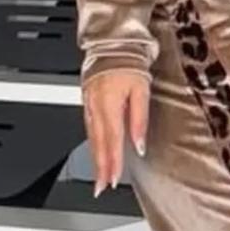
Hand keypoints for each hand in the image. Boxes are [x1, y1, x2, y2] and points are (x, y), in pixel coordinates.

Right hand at [82, 70, 149, 197]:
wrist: (112, 43)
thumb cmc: (129, 62)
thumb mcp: (142, 90)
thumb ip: (139, 119)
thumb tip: (139, 144)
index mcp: (109, 105)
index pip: (112, 142)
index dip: (113, 163)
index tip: (114, 180)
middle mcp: (96, 107)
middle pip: (98, 144)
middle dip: (100, 168)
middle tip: (101, 187)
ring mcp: (89, 104)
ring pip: (91, 137)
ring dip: (95, 158)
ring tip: (99, 175)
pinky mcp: (87, 101)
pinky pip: (88, 127)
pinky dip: (91, 142)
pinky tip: (95, 150)